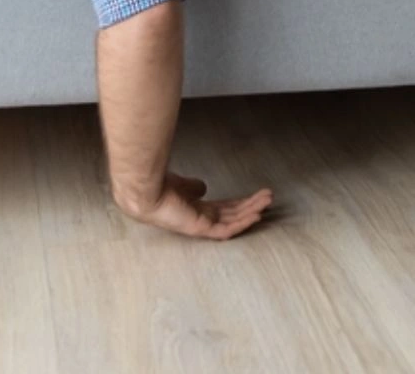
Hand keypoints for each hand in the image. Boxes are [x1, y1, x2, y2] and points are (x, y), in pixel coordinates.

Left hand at [118, 169, 273, 239]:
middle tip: (268, 197)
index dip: (240, 203)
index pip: (224, 209)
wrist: (146, 192)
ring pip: (233, 220)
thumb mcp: (182, 186)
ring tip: (268, 201)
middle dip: (251, 205)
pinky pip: (226, 229)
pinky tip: (256, 215)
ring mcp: (201, 226)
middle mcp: (200, 219)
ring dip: (251, 211)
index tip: (254, 197)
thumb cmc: (158, 188)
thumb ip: (192, 187)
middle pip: (232, 214)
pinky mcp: (200, 229)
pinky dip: (242, 223)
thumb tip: (202, 187)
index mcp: (196, 210)